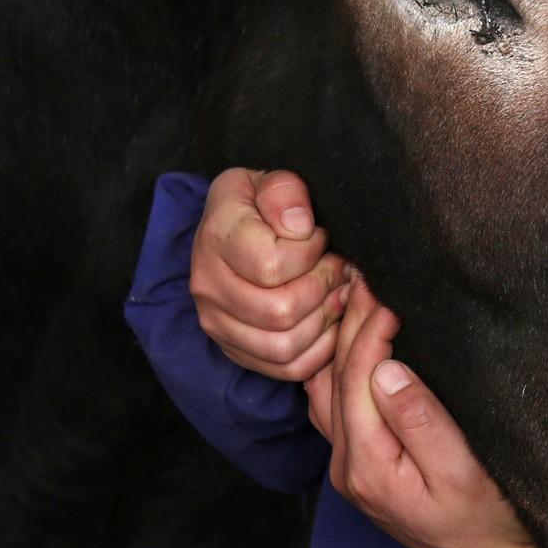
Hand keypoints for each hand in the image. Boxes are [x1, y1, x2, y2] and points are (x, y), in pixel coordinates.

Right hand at [188, 167, 348, 381]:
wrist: (233, 228)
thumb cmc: (259, 203)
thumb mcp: (268, 178)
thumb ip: (284, 191)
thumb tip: (300, 227)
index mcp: (216, 238)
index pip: (271, 265)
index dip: (310, 253)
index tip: (321, 238)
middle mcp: (208, 287)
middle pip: (280, 312)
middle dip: (323, 289)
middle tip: (339, 269)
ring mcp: (218, 324)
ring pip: (284, 347)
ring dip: (323, 321)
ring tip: (336, 293)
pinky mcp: (236, 349)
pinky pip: (286, 368)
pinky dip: (319, 350)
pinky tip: (328, 320)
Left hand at [306, 277, 535, 547]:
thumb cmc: (490, 521)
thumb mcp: (465, 473)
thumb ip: (422, 422)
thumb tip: (385, 369)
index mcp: (367, 466)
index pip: (355, 377)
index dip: (368, 327)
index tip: (389, 287)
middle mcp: (347, 465)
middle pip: (333, 377)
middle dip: (349, 322)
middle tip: (367, 271)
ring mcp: (350, 466)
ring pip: (326, 389)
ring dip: (339, 340)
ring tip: (359, 294)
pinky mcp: (362, 463)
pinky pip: (337, 404)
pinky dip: (342, 364)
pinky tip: (359, 337)